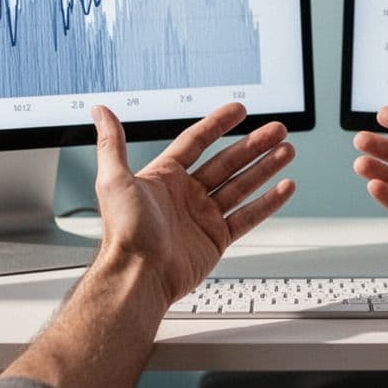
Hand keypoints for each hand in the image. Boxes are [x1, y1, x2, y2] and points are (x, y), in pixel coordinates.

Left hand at [92, 102, 294, 305]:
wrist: (137, 276)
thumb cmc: (123, 232)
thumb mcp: (114, 180)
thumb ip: (112, 143)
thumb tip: (100, 112)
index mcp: (165, 177)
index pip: (197, 142)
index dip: (218, 124)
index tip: (239, 110)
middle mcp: (185, 195)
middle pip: (227, 161)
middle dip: (253, 145)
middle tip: (277, 130)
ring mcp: (202, 217)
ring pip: (241, 185)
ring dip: (265, 168)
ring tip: (286, 151)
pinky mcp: (216, 239)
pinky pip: (247, 216)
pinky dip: (267, 203)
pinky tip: (284, 188)